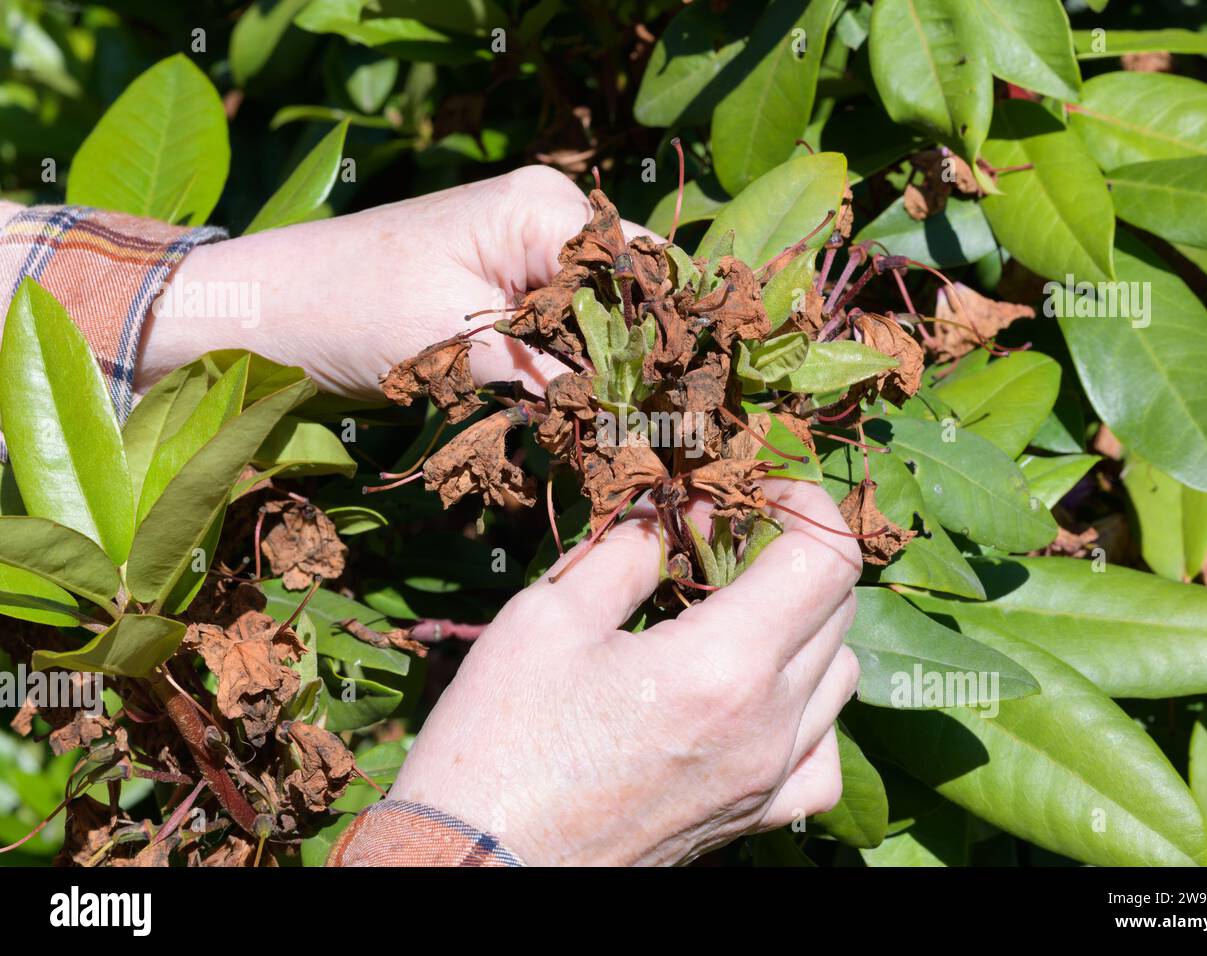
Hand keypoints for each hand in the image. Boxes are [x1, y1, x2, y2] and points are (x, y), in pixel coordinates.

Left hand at [136, 166, 654, 397]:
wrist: (266, 311)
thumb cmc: (347, 307)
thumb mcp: (453, 344)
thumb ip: (544, 373)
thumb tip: (625, 416)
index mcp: (541, 208)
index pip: (644, 268)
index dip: (666, 337)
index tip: (677, 407)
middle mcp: (546, 217)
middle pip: (630, 291)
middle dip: (640, 360)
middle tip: (653, 433)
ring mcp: (525, 250)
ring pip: (602, 316)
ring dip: (607, 371)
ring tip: (624, 433)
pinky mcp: (505, 287)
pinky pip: (564, 326)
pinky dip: (572, 371)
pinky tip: (580, 414)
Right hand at [388, 480, 862, 865]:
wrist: (476, 867)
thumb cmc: (498, 741)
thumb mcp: (549, 617)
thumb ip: (629, 551)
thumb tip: (676, 511)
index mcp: (723, 665)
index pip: (827, 561)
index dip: (807, 505)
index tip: (762, 490)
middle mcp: (768, 726)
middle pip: (839, 609)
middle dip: (796, 554)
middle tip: (731, 538)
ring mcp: (768, 781)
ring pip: (842, 677)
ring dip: (806, 625)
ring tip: (740, 611)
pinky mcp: (754, 820)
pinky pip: (823, 756)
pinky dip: (810, 711)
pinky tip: (759, 699)